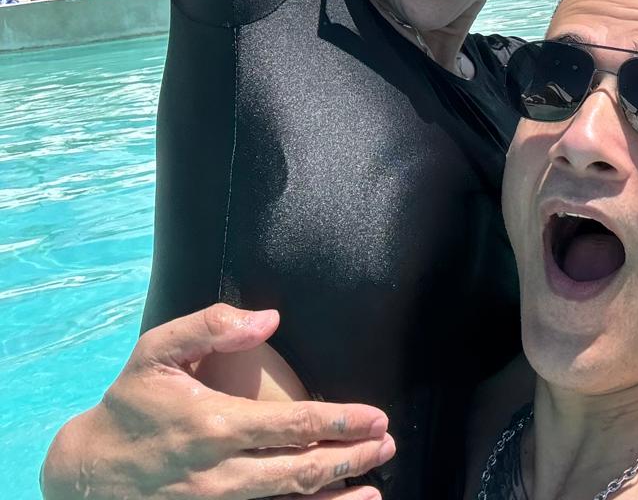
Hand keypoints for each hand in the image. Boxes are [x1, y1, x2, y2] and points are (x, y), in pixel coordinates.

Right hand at [42, 304, 393, 499]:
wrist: (87, 470)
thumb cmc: (130, 403)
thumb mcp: (157, 351)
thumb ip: (211, 326)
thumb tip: (268, 318)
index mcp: (215, 425)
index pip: (293, 426)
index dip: (340, 422)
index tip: (376, 417)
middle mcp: (221, 472)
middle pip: (300, 470)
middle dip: (350, 458)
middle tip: (387, 444)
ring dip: (337, 496)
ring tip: (375, 487)